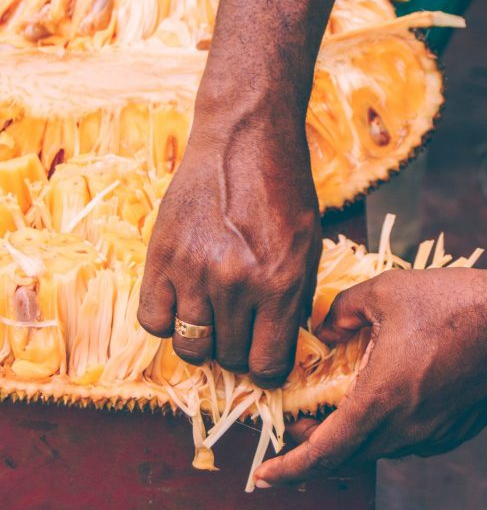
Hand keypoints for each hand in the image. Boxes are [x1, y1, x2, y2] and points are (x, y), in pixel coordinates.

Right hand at [137, 124, 320, 388]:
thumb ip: (296, 299)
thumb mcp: (309, 244)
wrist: (243, 138)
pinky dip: (168, 320)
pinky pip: (154, 320)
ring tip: (214, 317)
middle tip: (241, 329)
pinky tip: (184, 301)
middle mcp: (236, 284)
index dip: (268, 370)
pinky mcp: (161, 255)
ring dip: (204, 340)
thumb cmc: (283, 188)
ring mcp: (194, 271)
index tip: (265, 361)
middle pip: (229, 357)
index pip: (267, 365)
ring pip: (191, 347)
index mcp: (280, 284)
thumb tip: (281, 347)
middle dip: (238, 352)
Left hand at [253, 265, 486, 484]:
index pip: (324, 453)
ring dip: (352, 437)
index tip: (263, 476)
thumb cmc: (451, 303)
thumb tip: (322, 330)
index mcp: (380, 401)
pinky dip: (385, 430)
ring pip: (379, 449)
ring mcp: (433, 434)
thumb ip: (342, 312)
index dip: (289, 468)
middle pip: (347, 456)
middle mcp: (405, 429)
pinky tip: (385, 400)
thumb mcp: (384, 292)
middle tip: (296, 427)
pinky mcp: (456, 431)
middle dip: (314, 448)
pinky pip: (409, 441)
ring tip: (338, 407)